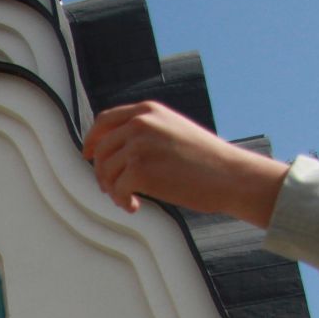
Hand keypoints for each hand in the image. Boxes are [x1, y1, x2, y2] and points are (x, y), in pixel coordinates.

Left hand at [81, 99, 288, 223]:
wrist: (230, 175)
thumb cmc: (206, 159)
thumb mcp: (173, 130)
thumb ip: (146, 132)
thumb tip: (114, 151)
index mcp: (148, 111)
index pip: (105, 121)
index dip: (92, 139)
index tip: (88, 155)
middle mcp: (141, 123)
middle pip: (101, 149)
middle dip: (101, 172)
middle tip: (110, 189)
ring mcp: (140, 145)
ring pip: (105, 170)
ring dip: (112, 189)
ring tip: (128, 200)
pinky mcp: (141, 170)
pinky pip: (117, 189)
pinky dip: (122, 202)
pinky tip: (136, 207)